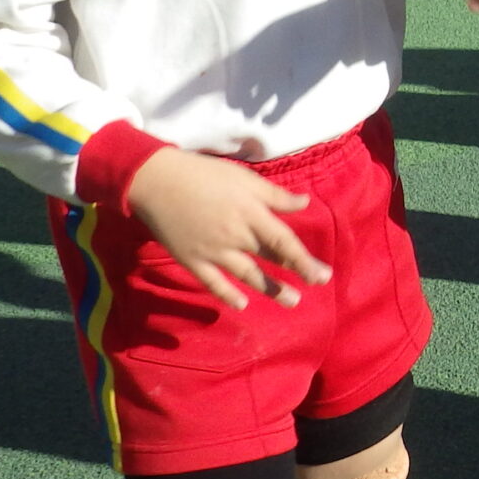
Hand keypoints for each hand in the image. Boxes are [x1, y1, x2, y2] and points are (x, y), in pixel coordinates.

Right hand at [124, 149, 328, 310]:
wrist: (155, 181)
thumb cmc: (202, 174)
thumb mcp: (243, 178)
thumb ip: (274, 195)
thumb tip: (305, 202)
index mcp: (250, 214)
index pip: (284, 243)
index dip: (304, 260)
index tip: (323, 275)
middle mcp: (235, 236)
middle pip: (270, 259)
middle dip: (296, 273)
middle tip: (318, 284)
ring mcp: (213, 251)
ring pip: (247, 275)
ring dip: (271, 289)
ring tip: (291, 300)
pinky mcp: (191, 260)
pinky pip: (213, 283)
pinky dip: (227, 295)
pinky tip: (241, 305)